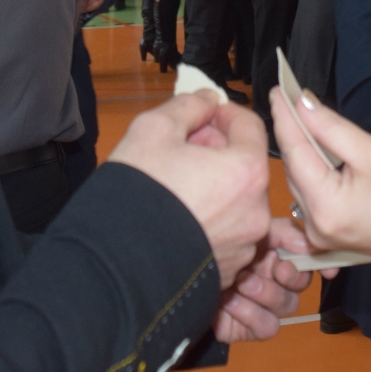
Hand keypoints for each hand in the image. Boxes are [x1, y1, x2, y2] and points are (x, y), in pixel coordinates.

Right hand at [108, 95, 271, 287]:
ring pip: (236, 201)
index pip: (250, 126)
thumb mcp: (154, 129)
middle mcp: (256, 212)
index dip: (225, 113)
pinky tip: (178, 216)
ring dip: (215, 186)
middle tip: (181, 148)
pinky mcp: (227, 271)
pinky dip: (210, 219)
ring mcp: (243, 246)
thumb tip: (208, 100)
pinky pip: (226, 232)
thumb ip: (188, 107)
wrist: (114, 266)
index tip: (203, 113)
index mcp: (247, 172)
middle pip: (245, 166)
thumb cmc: (138, 193)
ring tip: (176, 185)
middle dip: (217, 150)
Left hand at [213, 218, 316, 341]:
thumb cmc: (214, 246)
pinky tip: (231, 301)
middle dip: (289, 276)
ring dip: (266, 293)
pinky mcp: (248, 328)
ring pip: (288, 306)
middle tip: (273, 267)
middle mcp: (271, 280)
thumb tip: (311, 243)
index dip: (318, 263)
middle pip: (301, 284)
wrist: (178, 268)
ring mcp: (261, 306)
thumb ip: (285, 232)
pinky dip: (251, 314)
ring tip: (242, 282)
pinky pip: (267, 326)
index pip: (308, 259)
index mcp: (275, 254)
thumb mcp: (253, 229)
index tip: (323, 265)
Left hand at [269, 88, 370, 283]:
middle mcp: (315, 225)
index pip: (295, 151)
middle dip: (292, 131)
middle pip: (295, 168)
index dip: (286, 117)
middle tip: (287, 97)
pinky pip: (311, 194)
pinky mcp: (328, 235)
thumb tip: (303, 104)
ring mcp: (320, 234)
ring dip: (301, 150)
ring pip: (301, 181)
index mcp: (326, 206)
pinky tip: (315, 147)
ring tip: (298, 116)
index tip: (277, 89)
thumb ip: (334, 128)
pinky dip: (312, 170)